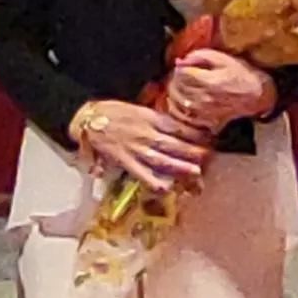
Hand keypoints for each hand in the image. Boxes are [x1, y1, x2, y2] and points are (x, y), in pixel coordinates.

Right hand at [78, 100, 209, 192]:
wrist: (88, 118)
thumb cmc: (111, 112)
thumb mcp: (136, 108)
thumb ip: (154, 118)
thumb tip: (174, 126)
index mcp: (149, 118)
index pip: (177, 127)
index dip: (193, 133)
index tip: (207, 137)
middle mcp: (145, 134)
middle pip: (173, 144)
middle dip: (192, 151)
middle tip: (208, 156)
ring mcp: (136, 149)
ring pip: (162, 159)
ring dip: (180, 166)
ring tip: (195, 172)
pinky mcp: (125, 161)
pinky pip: (142, 173)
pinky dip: (153, 182)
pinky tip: (165, 188)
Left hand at [164, 49, 275, 133]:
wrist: (255, 95)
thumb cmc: (239, 74)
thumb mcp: (222, 58)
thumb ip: (199, 56)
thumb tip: (179, 61)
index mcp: (209, 82)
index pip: (181, 74)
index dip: (181, 68)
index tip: (186, 66)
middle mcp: (204, 98)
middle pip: (177, 87)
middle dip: (177, 79)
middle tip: (185, 75)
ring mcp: (204, 111)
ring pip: (177, 101)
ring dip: (177, 92)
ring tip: (185, 86)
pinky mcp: (205, 120)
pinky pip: (184, 113)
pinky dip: (180, 106)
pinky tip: (187, 99)